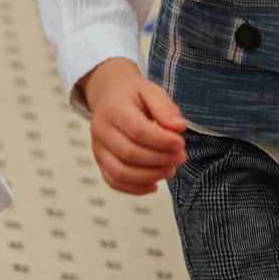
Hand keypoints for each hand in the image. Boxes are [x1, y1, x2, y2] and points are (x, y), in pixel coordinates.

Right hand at [82, 58, 187, 195]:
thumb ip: (166, 107)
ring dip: (149, 176)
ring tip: (171, 170)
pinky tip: (154, 184)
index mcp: (114, 108)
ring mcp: (97, 148)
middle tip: (180, 157)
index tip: (180, 143)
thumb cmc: (134, 95)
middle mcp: (100, 130)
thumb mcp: (152, 91)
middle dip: (159, 160)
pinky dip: (135, 188)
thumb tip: (179, 127)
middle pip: (129, 153)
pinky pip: (113, 181)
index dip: (161, 141)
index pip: (137, 130)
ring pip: (120, 171)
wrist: (110, 96)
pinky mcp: (100, 161)